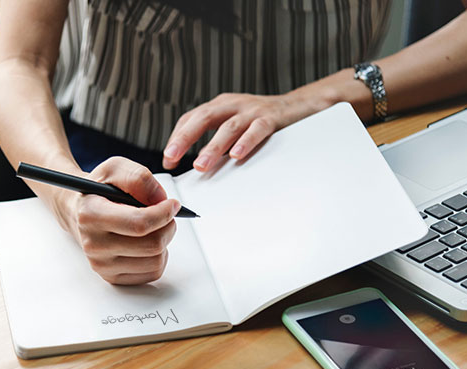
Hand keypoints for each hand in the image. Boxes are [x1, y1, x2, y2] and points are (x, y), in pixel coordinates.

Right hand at [56, 157, 180, 284]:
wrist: (79, 212)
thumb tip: (160, 199)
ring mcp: (102, 265)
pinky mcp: (112, 277)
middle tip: (165, 215)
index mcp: (91, 215)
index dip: (164, 213)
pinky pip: (153, 272)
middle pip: (153, 245)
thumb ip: (138, 178)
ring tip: (153, 227)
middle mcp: (94, 244)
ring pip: (157, 261)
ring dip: (164, 241)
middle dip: (168, 226)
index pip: (139, 223)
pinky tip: (146, 242)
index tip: (172, 204)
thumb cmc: (98, 191)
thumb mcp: (114, 169)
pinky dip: (158, 256)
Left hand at [162, 93, 298, 171]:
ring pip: (228, 127)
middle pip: (203, 118)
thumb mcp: (233, 124)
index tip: (168, 160)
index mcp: (219, 105)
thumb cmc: (261, 119)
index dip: (176, 138)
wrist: (298, 106)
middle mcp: (233, 104)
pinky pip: (257, 130)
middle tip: (171, 157)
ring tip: (200, 165)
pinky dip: (245, 142)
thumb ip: (215, 140)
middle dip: (184, 138)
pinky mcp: (271, 118)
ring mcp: (252, 110)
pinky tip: (236, 155)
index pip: (191, 118)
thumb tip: (195, 164)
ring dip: (212, 147)